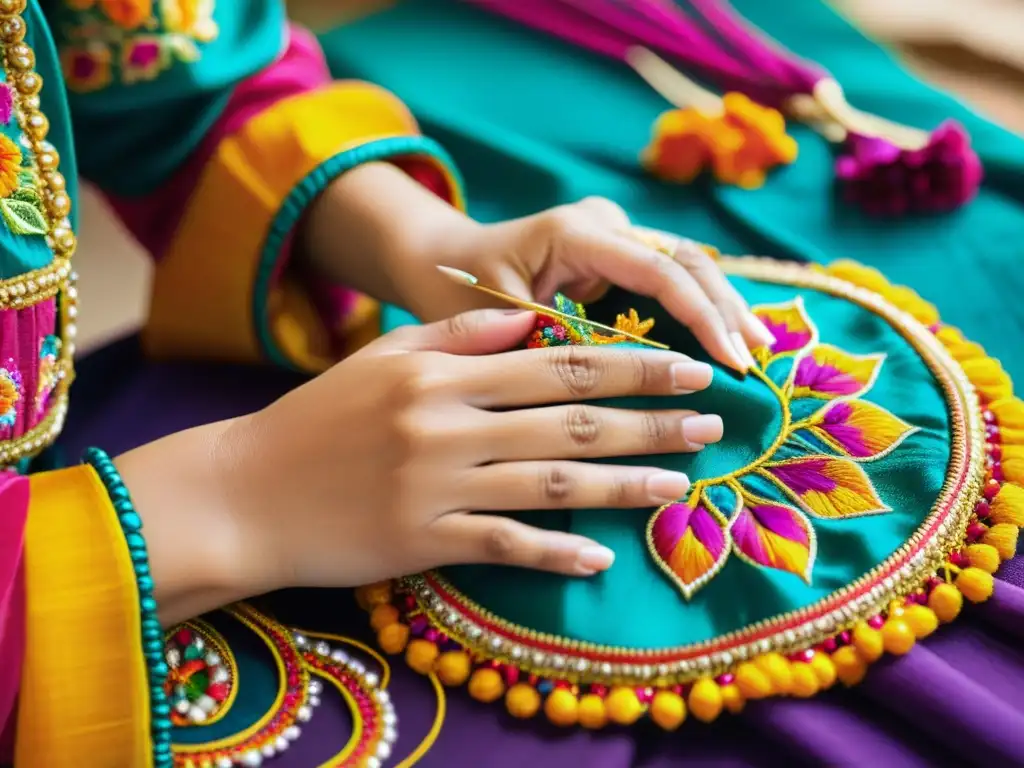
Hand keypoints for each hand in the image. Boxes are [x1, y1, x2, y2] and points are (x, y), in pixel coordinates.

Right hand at [124, 308, 719, 613]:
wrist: (244, 492)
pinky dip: (558, 552)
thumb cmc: (317, 420)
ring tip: (681, 486)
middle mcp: (447, 424)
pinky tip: (602, 555)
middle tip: (711, 424)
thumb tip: (532, 321)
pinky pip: (507, 547)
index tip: (687, 367)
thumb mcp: (381, 357)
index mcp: (441, 371)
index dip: (632, 364)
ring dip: (625, 485)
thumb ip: (457, 333)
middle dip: (651, 421)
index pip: (558, 363)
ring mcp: (437, 485)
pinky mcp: (424, 540)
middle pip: (572, 420)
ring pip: (554, 483)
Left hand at [299, 163, 772, 372]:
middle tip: (758, 360)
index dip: (700, 316)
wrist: (441, 258)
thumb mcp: (492, 320)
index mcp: (574, 231)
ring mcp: (614, 235)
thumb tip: (617, 386)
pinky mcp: (617, 255)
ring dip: (722, 307)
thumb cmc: (455, 287)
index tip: (729, 362)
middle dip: (725, 309)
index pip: (657, 270)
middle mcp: (603, 224)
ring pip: (685, 267)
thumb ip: (551, 344)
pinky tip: (727, 340)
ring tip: (759, 351)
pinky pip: (669, 279)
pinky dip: (699, 309)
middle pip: (684, 261)